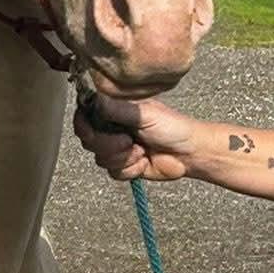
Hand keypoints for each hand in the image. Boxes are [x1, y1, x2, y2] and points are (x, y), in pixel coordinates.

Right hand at [73, 93, 196, 181]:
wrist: (189, 154)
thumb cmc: (173, 128)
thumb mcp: (145, 113)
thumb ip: (117, 108)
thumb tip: (95, 99)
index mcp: (115, 111)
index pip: (85, 116)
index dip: (84, 125)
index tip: (92, 130)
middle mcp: (113, 128)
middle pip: (89, 141)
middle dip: (109, 145)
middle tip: (129, 140)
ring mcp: (117, 148)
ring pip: (101, 159)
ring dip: (124, 158)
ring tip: (141, 150)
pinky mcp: (123, 166)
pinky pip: (114, 173)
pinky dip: (131, 169)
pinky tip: (144, 161)